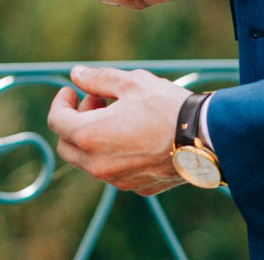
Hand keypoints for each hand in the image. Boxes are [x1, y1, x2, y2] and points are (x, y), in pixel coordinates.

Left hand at [47, 65, 190, 194]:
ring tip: (120, 114)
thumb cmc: (166, 106)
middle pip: (67, 145)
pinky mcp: (138, 187)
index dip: (61, 101)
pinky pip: (114, 170)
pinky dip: (114, 152)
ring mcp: (118, 180)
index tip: (72, 90)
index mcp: (90, 136)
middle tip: (97, 101)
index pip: (56, 121)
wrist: (207, 138)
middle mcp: (98, 165)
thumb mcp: (130, 82)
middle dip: (75, 121)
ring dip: (94, 137)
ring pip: (90, 160)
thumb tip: (76, 75)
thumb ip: (97, 79)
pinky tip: (136, 134)